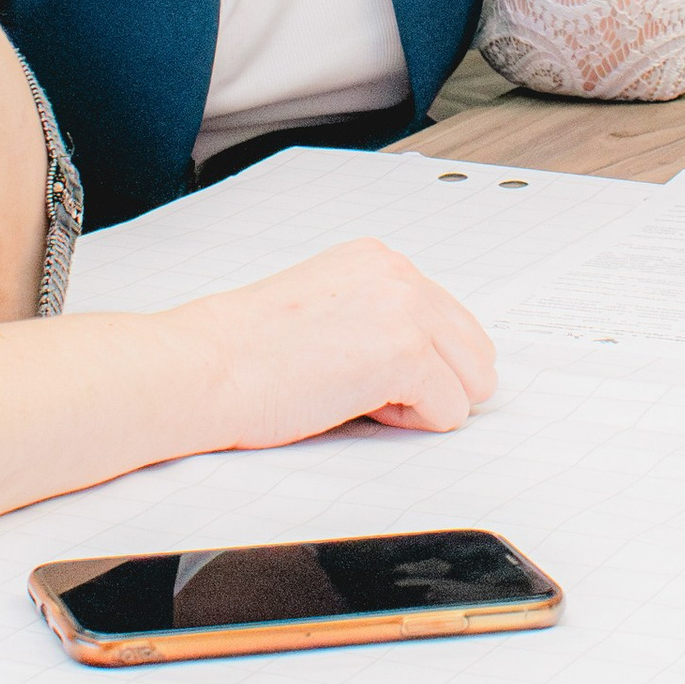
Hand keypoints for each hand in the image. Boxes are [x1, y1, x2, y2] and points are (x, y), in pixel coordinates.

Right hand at [185, 239, 497, 446]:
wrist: (207, 366)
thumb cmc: (247, 351)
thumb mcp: (326, 307)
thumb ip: (378, 315)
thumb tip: (432, 361)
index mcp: (378, 259)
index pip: (451, 320)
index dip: (417, 362)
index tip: (365, 368)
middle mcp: (399, 273)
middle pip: (476, 350)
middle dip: (434, 382)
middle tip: (365, 387)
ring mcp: (406, 309)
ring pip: (472, 382)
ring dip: (424, 402)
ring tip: (358, 393)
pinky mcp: (405, 353)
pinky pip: (451, 412)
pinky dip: (409, 424)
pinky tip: (355, 403)